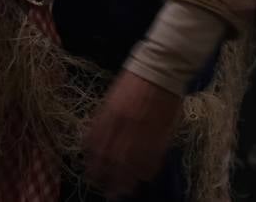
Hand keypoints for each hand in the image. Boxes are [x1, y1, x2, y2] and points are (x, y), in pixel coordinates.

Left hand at [82, 69, 182, 197]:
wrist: (161, 66)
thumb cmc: (134, 81)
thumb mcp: (111, 99)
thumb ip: (102, 121)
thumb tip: (92, 144)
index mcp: (109, 115)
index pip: (96, 148)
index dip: (93, 166)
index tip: (92, 178)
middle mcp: (124, 124)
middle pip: (113, 159)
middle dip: (109, 179)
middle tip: (108, 192)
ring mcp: (144, 128)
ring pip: (133, 161)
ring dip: (128, 179)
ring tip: (125, 191)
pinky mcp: (162, 129)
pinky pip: (155, 154)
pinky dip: (149, 168)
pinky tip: (145, 176)